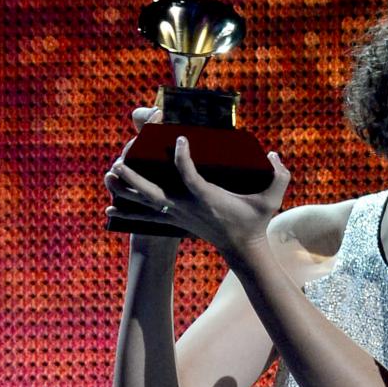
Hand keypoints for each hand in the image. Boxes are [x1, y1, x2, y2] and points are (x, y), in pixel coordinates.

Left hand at [105, 134, 289, 253]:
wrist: (242, 248)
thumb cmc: (254, 221)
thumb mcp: (272, 199)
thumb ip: (280, 176)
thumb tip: (274, 155)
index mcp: (207, 198)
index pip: (189, 176)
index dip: (183, 157)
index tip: (181, 138)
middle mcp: (187, 207)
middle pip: (154, 192)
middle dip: (135, 178)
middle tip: (118, 162)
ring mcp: (178, 215)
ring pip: (146, 203)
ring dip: (125, 191)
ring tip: (108, 177)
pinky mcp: (176, 220)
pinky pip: (146, 217)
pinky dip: (128, 213)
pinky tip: (110, 210)